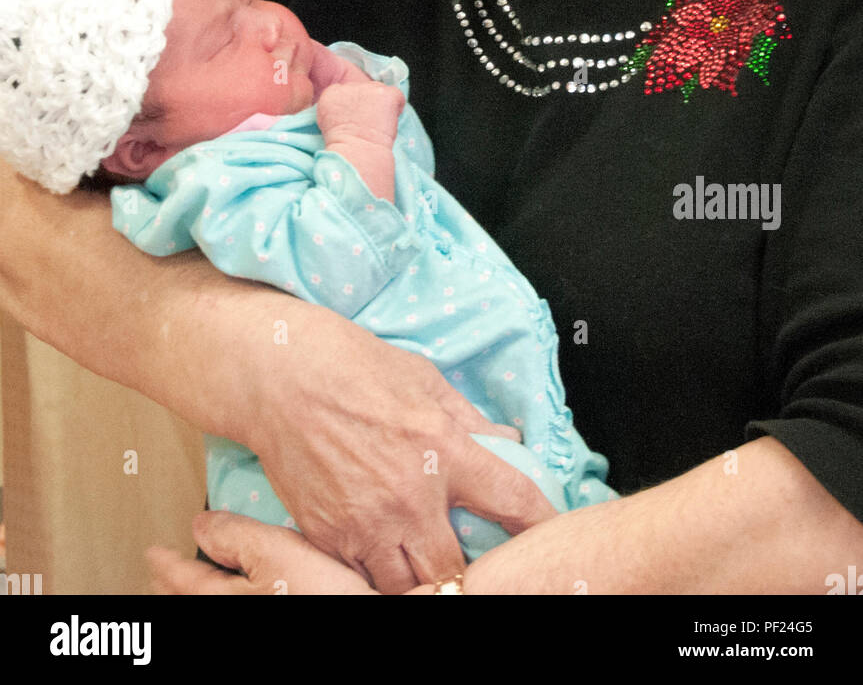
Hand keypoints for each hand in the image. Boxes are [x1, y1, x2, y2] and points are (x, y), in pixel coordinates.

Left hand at [148, 512, 377, 594]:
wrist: (372, 614)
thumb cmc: (326, 599)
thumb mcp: (279, 553)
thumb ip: (237, 536)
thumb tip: (201, 524)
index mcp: (227, 601)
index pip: (186, 581)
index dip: (167, 563)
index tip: (153, 553)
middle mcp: (239, 610)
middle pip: (196, 600)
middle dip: (175, 586)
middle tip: (159, 575)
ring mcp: (260, 612)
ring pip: (218, 604)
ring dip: (200, 594)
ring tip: (193, 583)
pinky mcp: (282, 608)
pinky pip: (239, 604)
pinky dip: (227, 596)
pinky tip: (245, 588)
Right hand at [231, 301, 555, 594]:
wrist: (276, 376)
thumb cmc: (349, 364)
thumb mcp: (421, 378)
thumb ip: (467, 417)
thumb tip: (506, 440)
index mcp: (442, 447)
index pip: (512, 500)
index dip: (540, 522)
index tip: (550, 533)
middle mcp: (409, 495)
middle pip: (456, 571)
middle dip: (468, 571)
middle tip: (471, 558)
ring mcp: (366, 523)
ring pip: (408, 588)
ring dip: (420, 580)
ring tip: (424, 563)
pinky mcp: (328, 536)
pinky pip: (361, 578)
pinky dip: (376, 573)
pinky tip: (381, 554)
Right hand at [317, 81, 404, 148]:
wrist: (357, 152)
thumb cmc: (344, 146)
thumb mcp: (329, 124)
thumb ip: (339, 109)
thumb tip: (352, 108)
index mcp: (332, 94)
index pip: (346, 91)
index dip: (355, 105)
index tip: (356, 119)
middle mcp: (348, 87)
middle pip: (364, 88)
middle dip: (369, 103)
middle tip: (368, 123)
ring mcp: (368, 88)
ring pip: (380, 91)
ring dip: (382, 106)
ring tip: (377, 125)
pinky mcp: (386, 93)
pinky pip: (397, 97)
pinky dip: (397, 108)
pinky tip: (388, 123)